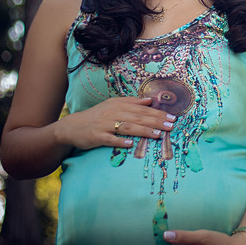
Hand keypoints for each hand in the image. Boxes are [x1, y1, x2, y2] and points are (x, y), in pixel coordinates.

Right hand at [53, 96, 174, 150]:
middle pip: (138, 117)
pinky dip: (120, 141)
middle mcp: (112, 113)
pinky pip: (110, 139)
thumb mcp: (113, 105)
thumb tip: (150, 100)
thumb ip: (132, 102)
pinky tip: (131, 144)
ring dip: (143, 130)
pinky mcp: (96, 136)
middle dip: (156, 121)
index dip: (158, 113)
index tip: (172, 117)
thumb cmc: (97, 116)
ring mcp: (104, 125)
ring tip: (157, 134)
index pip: (142, 109)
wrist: (72, 126)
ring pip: (127, 127)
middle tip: (171, 126)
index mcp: (118, 105)